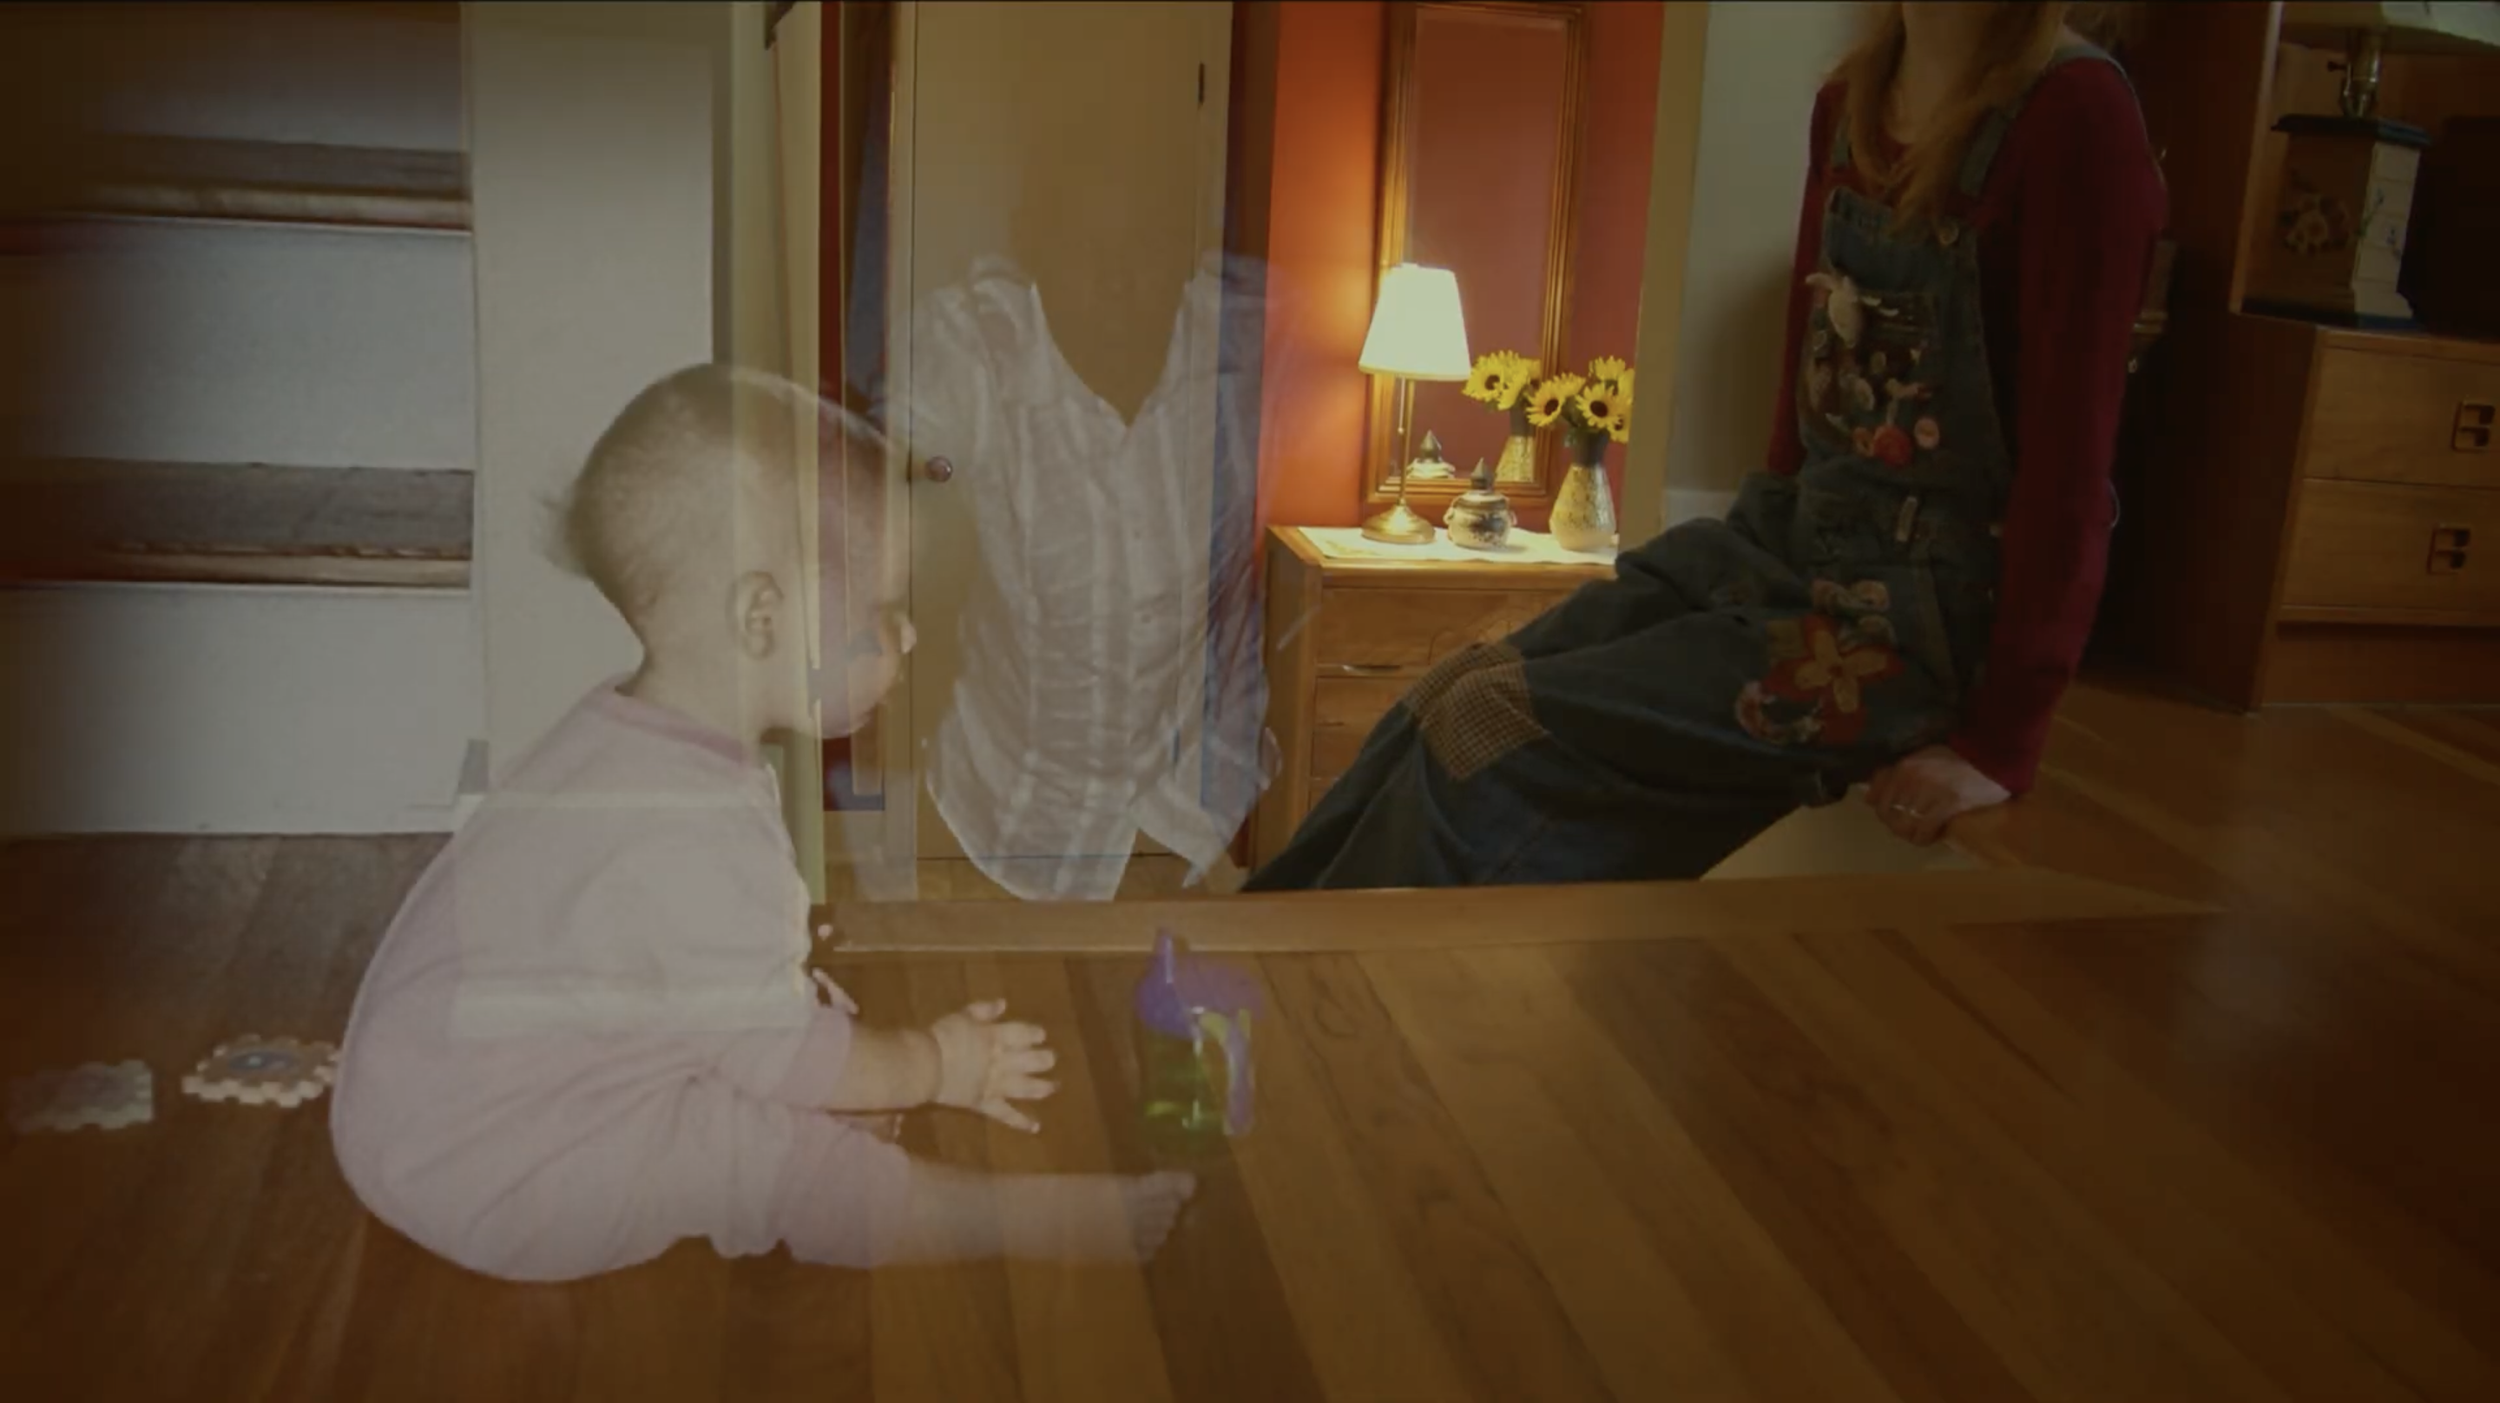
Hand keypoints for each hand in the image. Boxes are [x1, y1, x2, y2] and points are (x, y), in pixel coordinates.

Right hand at [928, 999, 1056, 1133]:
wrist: (925, 1065)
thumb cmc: (941, 1037)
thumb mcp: (961, 1016)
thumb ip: (983, 1010)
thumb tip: (1003, 1004)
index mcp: (996, 1037)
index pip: (1023, 1034)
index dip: (1034, 1035)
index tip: (1041, 1036)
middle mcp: (1002, 1061)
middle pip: (1030, 1060)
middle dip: (1044, 1059)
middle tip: (1052, 1059)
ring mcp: (996, 1084)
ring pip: (1025, 1087)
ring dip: (1042, 1087)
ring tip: (1054, 1086)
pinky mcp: (986, 1103)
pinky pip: (1006, 1115)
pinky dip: (1021, 1122)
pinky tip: (1036, 1127)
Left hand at [1866, 744, 2010, 845]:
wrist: (1993, 758)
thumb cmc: (1959, 758)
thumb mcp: (1923, 758)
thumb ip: (1896, 775)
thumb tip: (1869, 797)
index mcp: (1903, 766)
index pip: (1876, 797)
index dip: (1882, 812)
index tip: (1894, 816)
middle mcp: (1911, 779)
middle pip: (1888, 814)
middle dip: (1896, 825)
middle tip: (1911, 827)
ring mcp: (1929, 792)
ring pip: (1904, 825)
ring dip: (1911, 834)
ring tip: (1922, 833)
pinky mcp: (1948, 804)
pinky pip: (1925, 830)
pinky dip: (1925, 838)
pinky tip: (1934, 836)